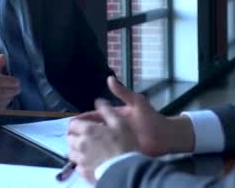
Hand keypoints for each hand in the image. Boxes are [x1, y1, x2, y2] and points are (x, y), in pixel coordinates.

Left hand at [67, 99, 137, 182]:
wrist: (125, 171)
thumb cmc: (124, 145)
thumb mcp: (120, 123)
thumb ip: (107, 111)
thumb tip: (99, 101)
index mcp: (88, 130)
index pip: (72, 124)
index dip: (77, 123)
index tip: (84, 125)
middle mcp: (80, 144)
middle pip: (69, 138)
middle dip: (75, 136)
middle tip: (86, 137)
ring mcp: (81, 159)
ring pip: (71, 152)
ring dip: (76, 149)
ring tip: (86, 150)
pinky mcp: (84, 172)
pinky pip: (77, 166)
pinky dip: (80, 163)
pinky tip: (89, 162)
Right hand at [73, 76, 194, 156]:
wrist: (165, 136)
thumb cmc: (152, 118)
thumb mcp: (137, 102)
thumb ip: (123, 92)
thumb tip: (109, 78)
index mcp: (115, 115)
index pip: (95, 116)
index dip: (83, 118)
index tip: (72, 122)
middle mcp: (113, 127)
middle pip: (93, 129)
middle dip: (81, 131)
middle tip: (69, 136)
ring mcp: (116, 140)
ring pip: (97, 141)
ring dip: (86, 143)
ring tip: (74, 147)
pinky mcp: (120, 150)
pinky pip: (106, 152)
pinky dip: (96, 154)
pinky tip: (87, 157)